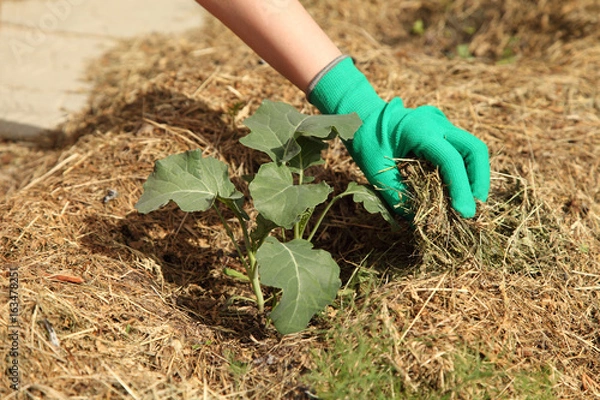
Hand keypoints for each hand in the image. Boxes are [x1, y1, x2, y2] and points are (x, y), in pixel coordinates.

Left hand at [309, 57, 489, 217]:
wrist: (360, 117)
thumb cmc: (365, 142)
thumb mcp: (377, 172)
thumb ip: (399, 197)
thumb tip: (421, 224)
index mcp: (419, 129)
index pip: (451, 160)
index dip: (461, 189)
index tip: (465, 213)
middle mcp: (437, 122)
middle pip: (475, 149)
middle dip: (479, 182)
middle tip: (474, 209)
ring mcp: (443, 123)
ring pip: (473, 150)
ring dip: (474, 178)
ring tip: (469, 204)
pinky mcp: (443, 130)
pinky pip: (462, 151)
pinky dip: (464, 172)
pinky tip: (458, 191)